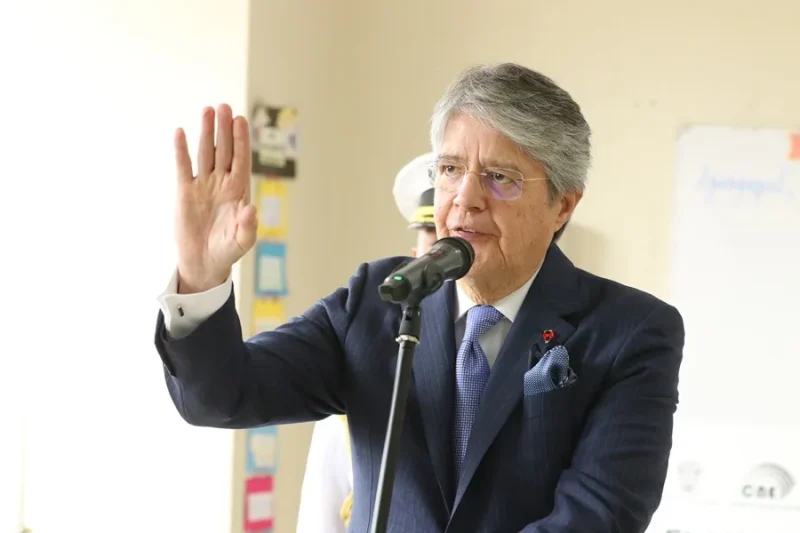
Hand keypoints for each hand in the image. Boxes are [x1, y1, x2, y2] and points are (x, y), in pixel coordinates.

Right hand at [173, 104, 256, 293]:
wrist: (204, 262)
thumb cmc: (228, 250)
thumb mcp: (243, 241)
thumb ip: (248, 225)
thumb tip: (250, 208)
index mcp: (238, 191)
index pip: (241, 160)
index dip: (241, 140)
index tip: (241, 120)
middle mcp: (221, 183)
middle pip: (224, 150)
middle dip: (224, 129)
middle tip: (224, 107)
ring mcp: (203, 185)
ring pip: (205, 153)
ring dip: (206, 133)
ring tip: (207, 110)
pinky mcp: (185, 191)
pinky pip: (183, 167)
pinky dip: (181, 150)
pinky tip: (181, 132)